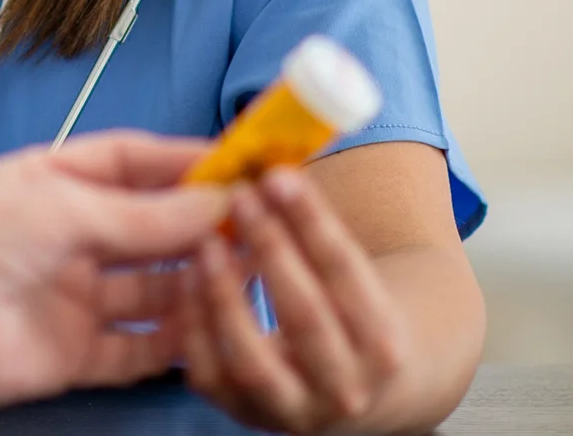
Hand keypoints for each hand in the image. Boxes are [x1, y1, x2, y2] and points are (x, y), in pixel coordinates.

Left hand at [0, 132, 229, 412]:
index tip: (240, 164)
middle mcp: (65, 236)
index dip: (183, 161)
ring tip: (247, 273)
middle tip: (259, 224)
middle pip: (147, 227)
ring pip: (151, 289)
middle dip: (199, 225)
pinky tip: (211, 328)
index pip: (129, 161)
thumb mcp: (67, 209)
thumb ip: (146, 214)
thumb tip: (218, 203)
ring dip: (195, 282)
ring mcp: (72, 295)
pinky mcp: (76, 352)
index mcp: (51, 182)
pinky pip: (137, 348)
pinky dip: (173, 341)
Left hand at [179, 167, 413, 433]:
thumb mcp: (357, 279)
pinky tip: (187, 278)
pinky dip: (193, 327)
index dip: (310, 220)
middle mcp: (346, 389)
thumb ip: (316, 231)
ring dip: (223, 294)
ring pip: (251, 358)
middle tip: (239, 197)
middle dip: (270, 248)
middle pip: (305, 315)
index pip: (347, 274)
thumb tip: (271, 161)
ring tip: (206, 241)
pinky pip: (210, 375)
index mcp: (385, 345)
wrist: (363, 392)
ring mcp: (294, 412)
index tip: (278, 176)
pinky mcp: (246, 418)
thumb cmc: (350, 315)